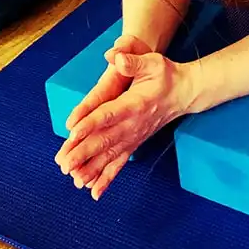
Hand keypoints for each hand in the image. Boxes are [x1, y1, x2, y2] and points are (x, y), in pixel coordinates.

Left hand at [55, 50, 196, 199]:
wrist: (185, 93)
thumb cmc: (166, 75)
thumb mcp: (152, 62)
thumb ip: (132, 61)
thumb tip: (115, 57)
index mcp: (133, 104)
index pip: (108, 115)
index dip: (90, 123)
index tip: (72, 132)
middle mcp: (133, 125)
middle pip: (104, 140)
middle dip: (82, 152)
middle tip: (63, 162)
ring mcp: (134, 137)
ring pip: (109, 156)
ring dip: (90, 168)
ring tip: (72, 178)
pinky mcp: (135, 143)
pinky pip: (119, 164)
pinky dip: (106, 178)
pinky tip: (93, 192)